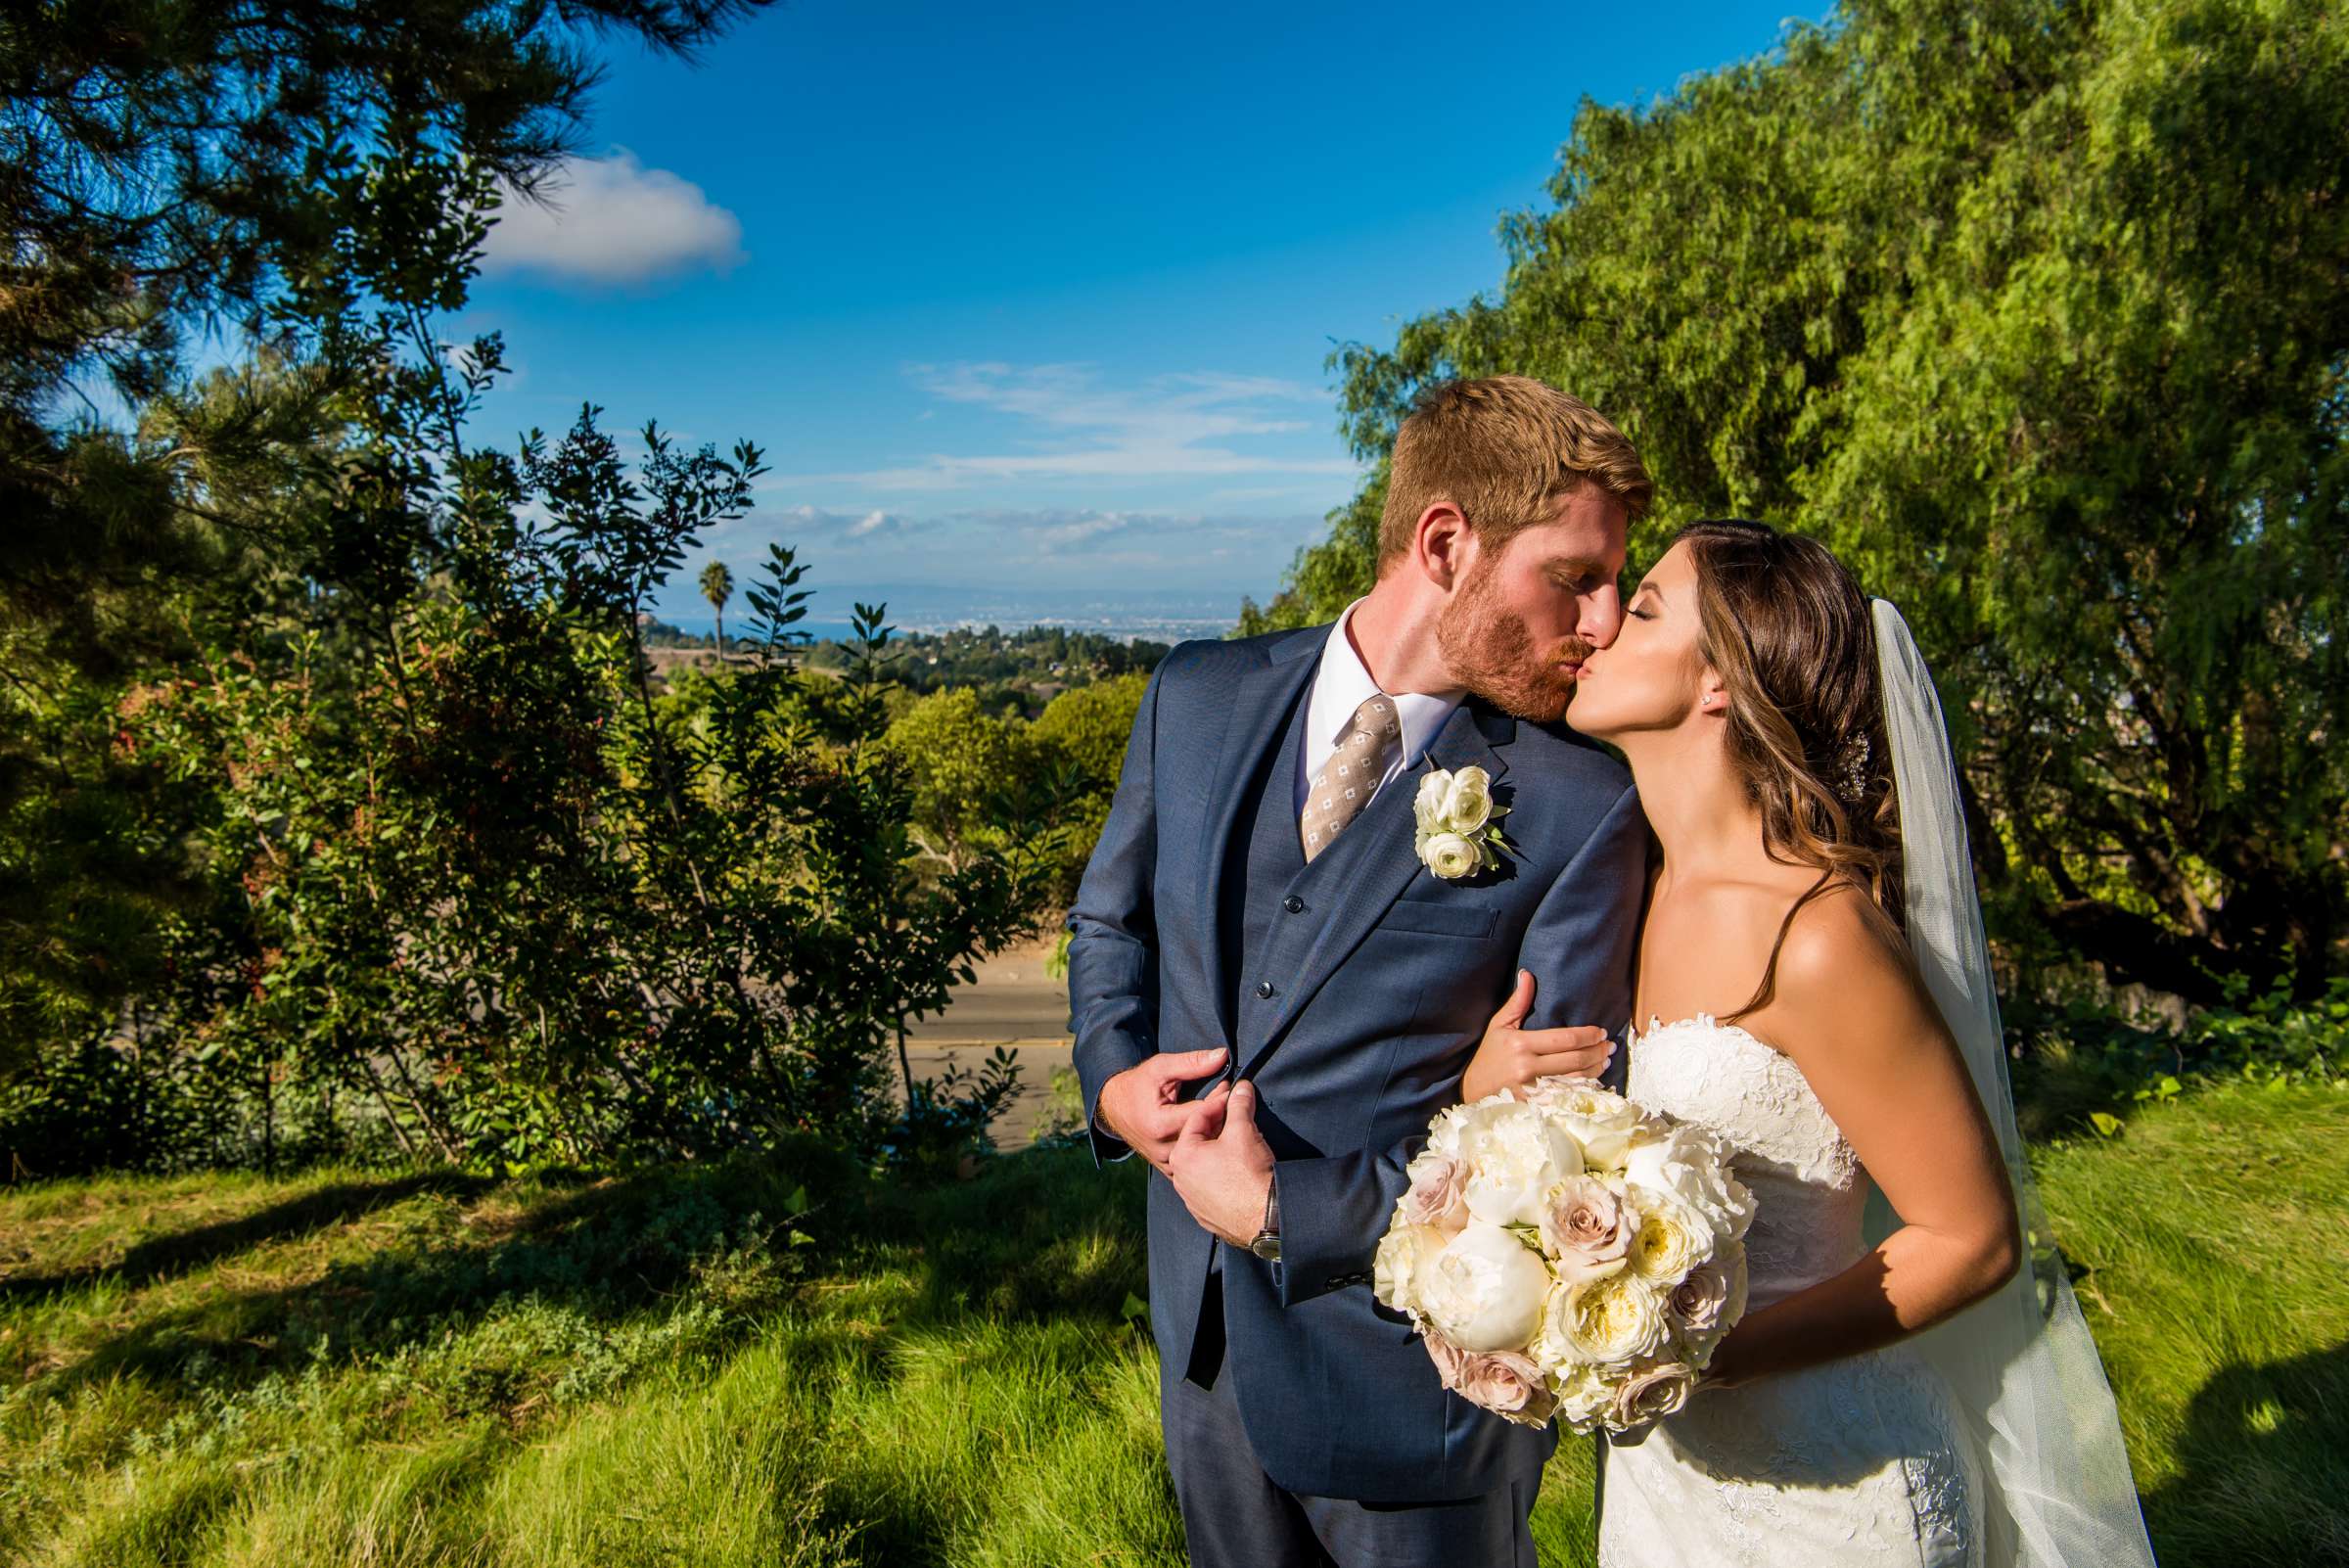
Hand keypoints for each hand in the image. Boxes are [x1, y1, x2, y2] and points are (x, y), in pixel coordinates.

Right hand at [1096, 1047, 1229, 1170]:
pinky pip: (1195, 1160)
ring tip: (1222, 1114)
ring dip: (1216, 1132)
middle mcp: (1162, 1148)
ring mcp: (1165, 1161)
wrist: (1115, 1107)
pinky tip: (1209, 1129)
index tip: (1229, 1087)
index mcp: (1160, 1124)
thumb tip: (1223, 1055)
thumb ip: (1192, 1062)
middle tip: (1230, 1099)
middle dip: (1221, 1115)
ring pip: (1203, 1151)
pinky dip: (1205, 1146)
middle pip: (1205, 1136)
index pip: (1202, 1115)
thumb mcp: (1161, 1067)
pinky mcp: (1168, 1168)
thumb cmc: (1138, 1084)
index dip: (1219, 1099)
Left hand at [1165, 1078, 1275, 1246]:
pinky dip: (1222, 1173)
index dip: (1218, 1101)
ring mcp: (1192, 1199)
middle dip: (1219, 1125)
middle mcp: (1180, 1178)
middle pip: (1200, 1141)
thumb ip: (1239, 1104)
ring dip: (1220, 1150)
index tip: (1233, 1093)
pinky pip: (1211, 1185)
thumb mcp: (1243, 1131)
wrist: (1264, 1218)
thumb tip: (1242, 1087)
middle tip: (1237, 1113)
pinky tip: (1239, 1168)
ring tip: (1241, 1139)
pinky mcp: (1206, 1214)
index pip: (1198, 1118)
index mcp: (1182, 1155)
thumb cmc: (1248, 1174)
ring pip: (1205, 1164)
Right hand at [1460, 969, 1614, 1101]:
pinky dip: (1585, 1088)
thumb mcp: (1498, 1026)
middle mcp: (1528, 1068)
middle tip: (1610, 1045)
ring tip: (1606, 1059)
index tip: (1601, 1031)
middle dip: (1598, 1051)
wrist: (1472, 1091)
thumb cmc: (1488, 1056)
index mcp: (1521, 1044)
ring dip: (1596, 1069)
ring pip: (1576, 1079)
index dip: (1588, 1035)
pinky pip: (1567, 1096)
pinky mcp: (1536, 1105)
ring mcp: (1533, 1090)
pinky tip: (1594, 1079)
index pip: (1565, 1038)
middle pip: (1575, 1059)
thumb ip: (1517, 1002)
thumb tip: (1527, 974)